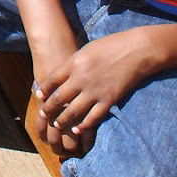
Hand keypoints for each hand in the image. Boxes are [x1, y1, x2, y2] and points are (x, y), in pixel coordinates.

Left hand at [33, 31, 151, 154]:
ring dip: (62, 120)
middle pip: (59, 98)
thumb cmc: (111, 46)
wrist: (136, 50)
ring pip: (72, 111)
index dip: (43, 90)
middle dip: (49, 109)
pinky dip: (83, 126)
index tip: (39, 97)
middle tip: (44, 115)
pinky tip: (76, 130)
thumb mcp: (86, 50)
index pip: (52, 80)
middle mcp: (81, 79)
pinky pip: (92, 117)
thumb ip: (74, 63)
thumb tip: (62, 75)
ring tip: (56, 125)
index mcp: (74, 63)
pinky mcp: (109, 100)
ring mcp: (95, 91)